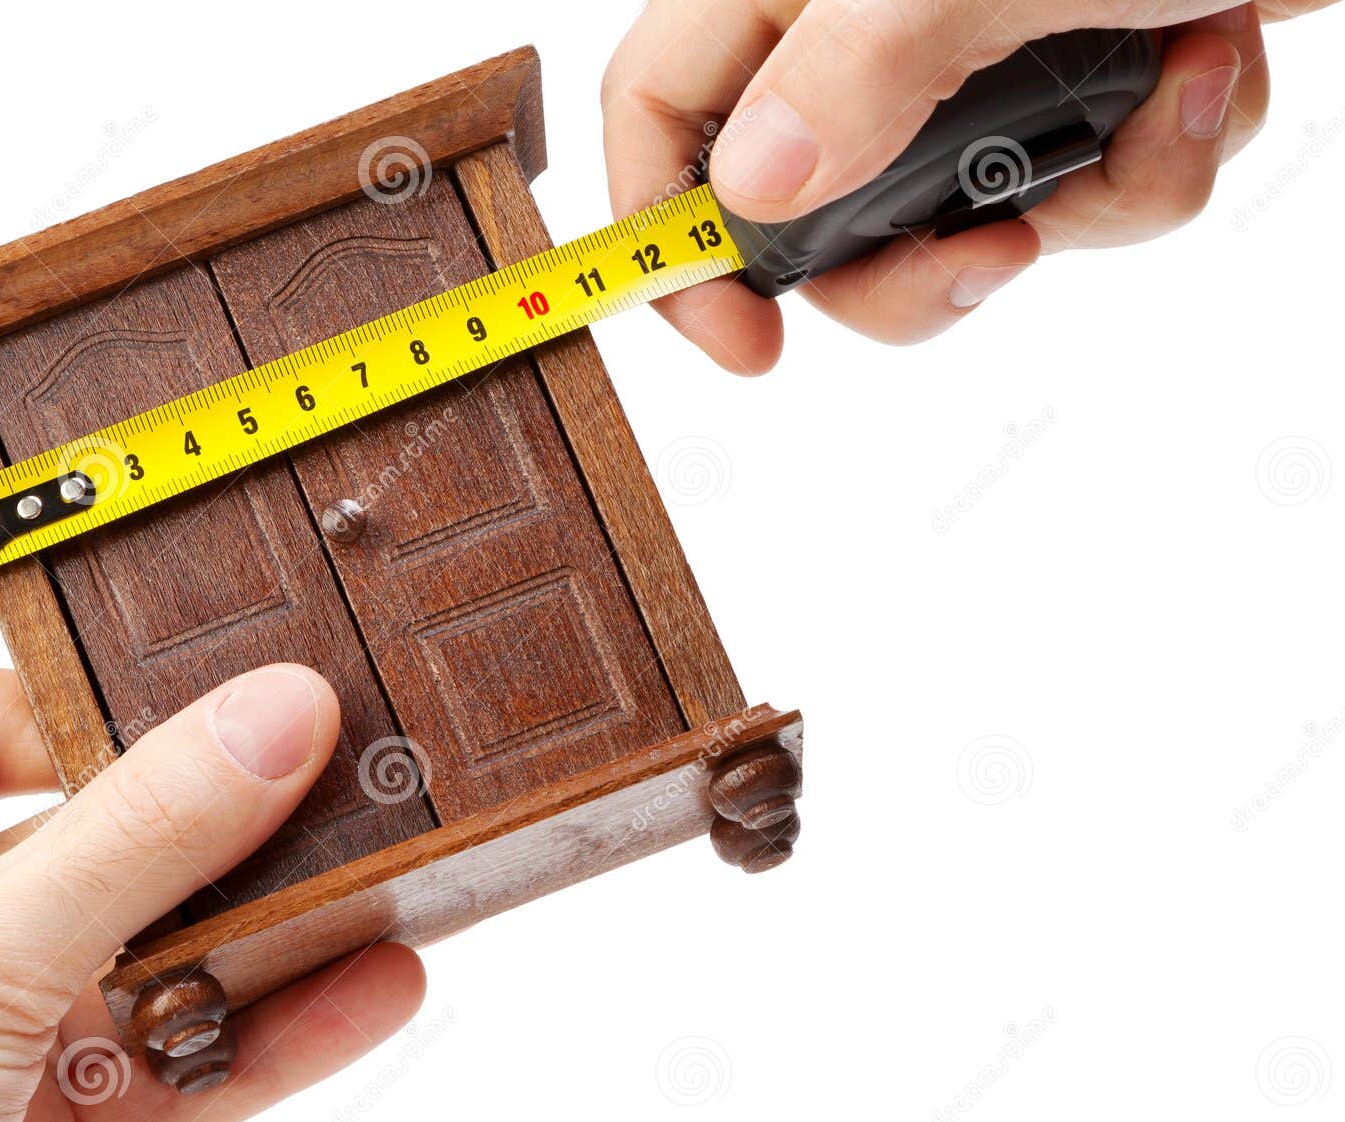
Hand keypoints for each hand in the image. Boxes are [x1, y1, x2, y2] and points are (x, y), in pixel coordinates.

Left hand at [0, 666, 424, 1121]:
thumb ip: (138, 835)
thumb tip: (272, 716)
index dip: (73, 704)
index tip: (190, 703)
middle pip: (102, 842)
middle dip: (219, 822)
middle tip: (328, 780)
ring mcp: (4, 1040)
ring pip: (164, 961)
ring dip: (277, 930)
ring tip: (384, 881)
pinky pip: (196, 1068)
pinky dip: (285, 1035)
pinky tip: (373, 990)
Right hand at [604, 1, 1331, 366]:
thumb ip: (855, 71)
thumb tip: (755, 187)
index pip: (661, 107)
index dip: (669, 238)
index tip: (746, 342)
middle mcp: (867, 25)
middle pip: (809, 210)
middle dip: (917, 267)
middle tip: (999, 261)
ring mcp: (970, 58)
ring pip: (954, 218)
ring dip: (1082, 201)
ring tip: (1171, 89)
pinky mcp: (1067, 81)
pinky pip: (1070, 189)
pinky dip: (1154, 161)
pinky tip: (1208, 66)